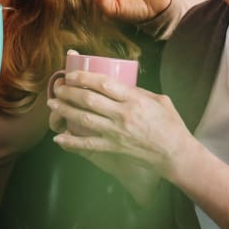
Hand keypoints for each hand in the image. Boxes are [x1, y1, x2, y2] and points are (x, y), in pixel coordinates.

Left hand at [46, 69, 191, 182]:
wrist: (175, 154)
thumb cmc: (171, 125)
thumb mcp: (160, 100)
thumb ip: (139, 92)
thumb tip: (121, 85)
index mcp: (135, 99)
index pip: (104, 83)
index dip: (84, 77)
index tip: (72, 74)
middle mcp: (123, 115)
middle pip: (89, 100)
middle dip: (69, 92)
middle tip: (57, 87)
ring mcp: (117, 133)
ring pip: (84, 119)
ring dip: (65, 110)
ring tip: (52, 104)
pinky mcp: (114, 148)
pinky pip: (88, 145)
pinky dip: (72, 142)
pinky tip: (59, 138)